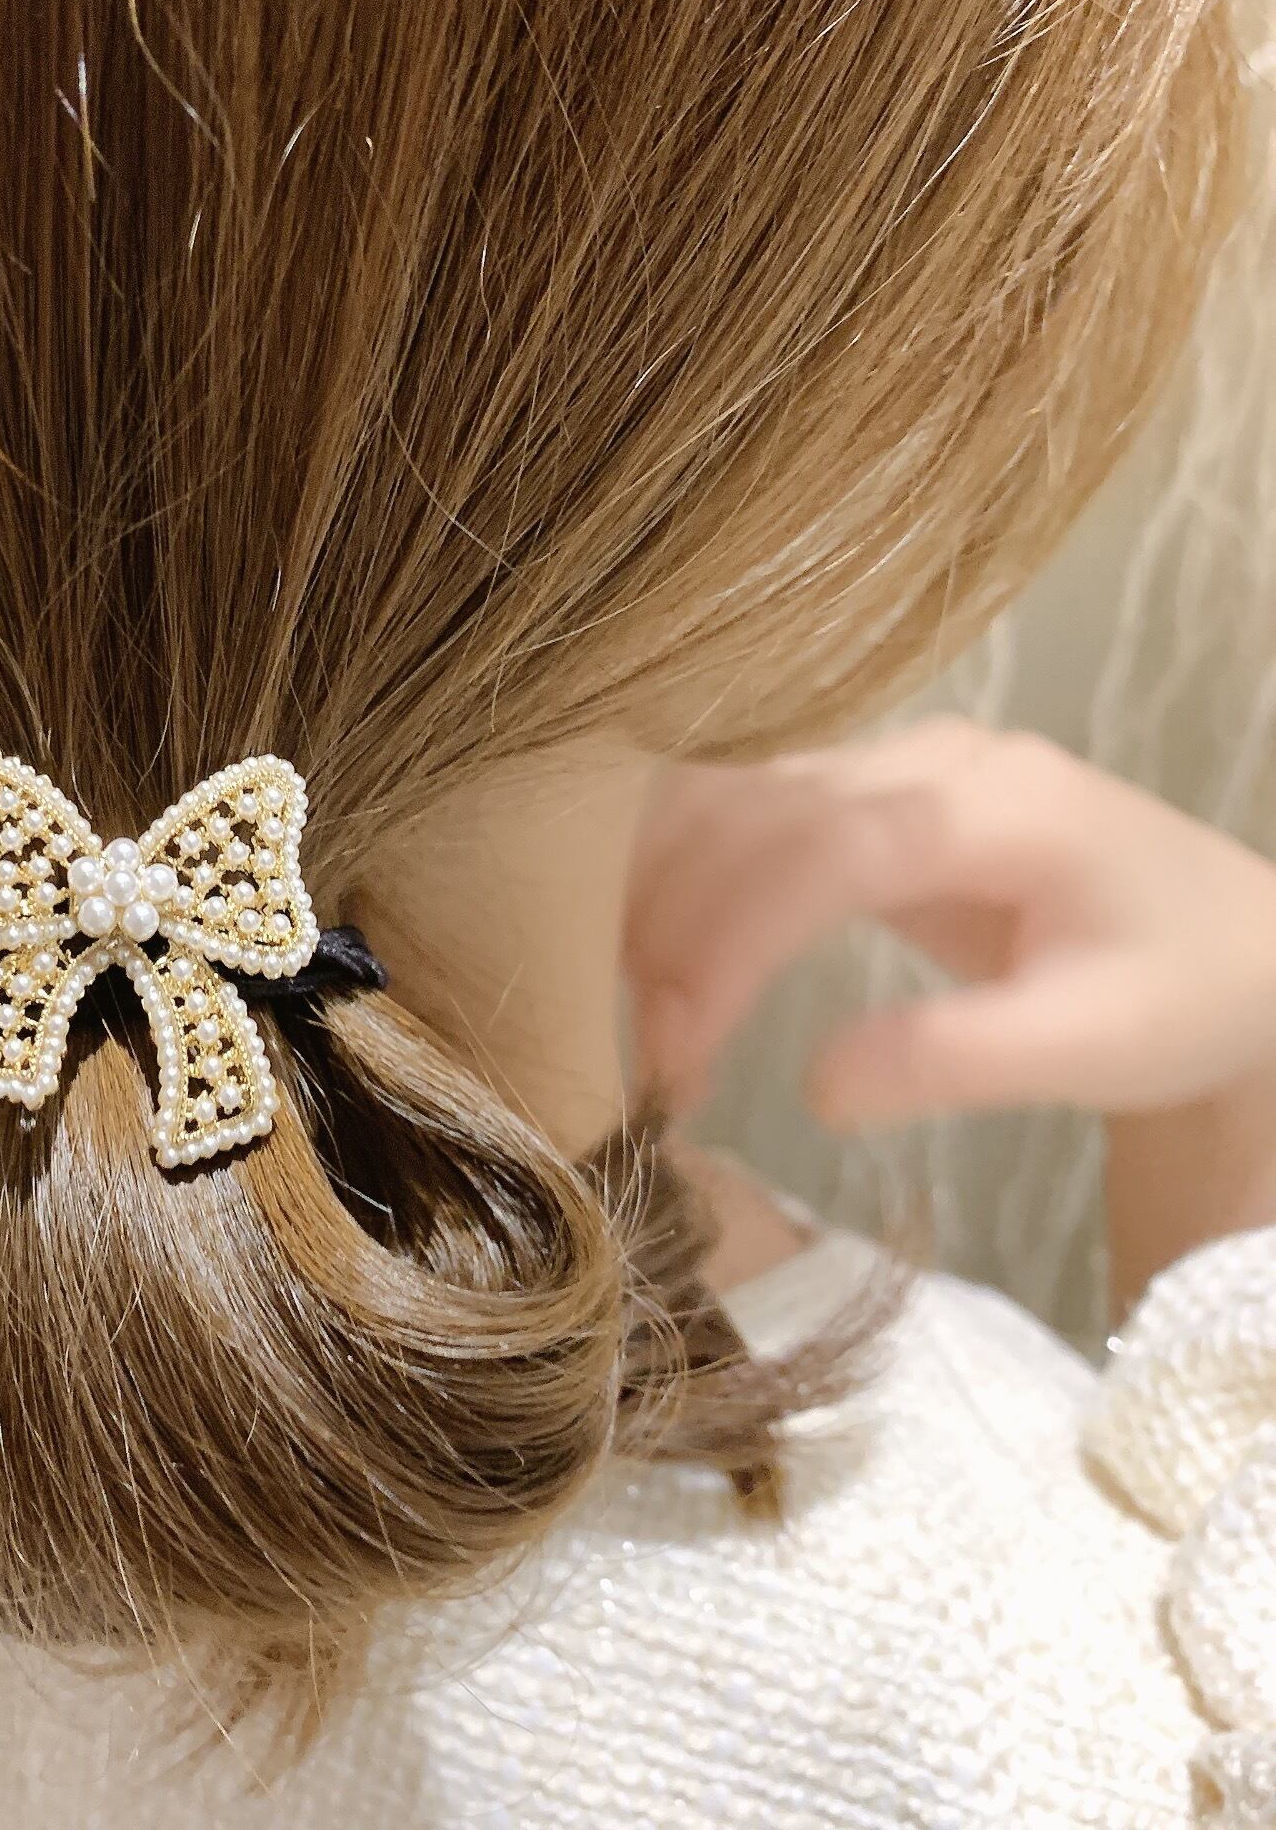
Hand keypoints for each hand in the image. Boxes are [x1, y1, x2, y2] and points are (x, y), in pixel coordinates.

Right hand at [624, 719, 1275, 1130]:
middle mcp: (923, 758)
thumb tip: (815, 1088)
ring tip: (630, 1010)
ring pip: (723, 799)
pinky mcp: (852, 795)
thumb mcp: (1097, 1046)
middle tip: (642, 1051)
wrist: (1229, 941)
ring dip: (656, 896)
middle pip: (752, 810)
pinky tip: (644, 956)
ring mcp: (882, 765)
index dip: (734, 938)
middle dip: (674, 926)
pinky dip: (675, 881)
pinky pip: (735, 816)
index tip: (681, 1042)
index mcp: (994, 803)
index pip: (826, 848)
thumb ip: (959, 1060)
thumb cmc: (1181, 993)